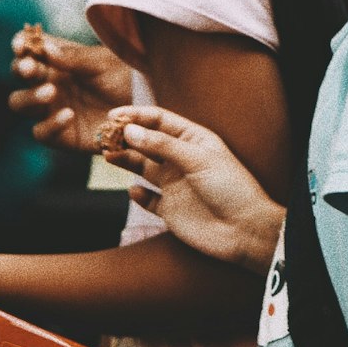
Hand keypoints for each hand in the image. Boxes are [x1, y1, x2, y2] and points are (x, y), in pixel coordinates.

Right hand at [9, 31, 131, 152]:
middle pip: (19, 74)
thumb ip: (74, 58)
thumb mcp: (103, 62)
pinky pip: (41, 132)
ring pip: (19, 102)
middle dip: (21, 69)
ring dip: (29, 96)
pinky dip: (50, 124)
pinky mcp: (61, 135)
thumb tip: (45, 48)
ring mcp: (51, 108)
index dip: (21, 45)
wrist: (146, 104)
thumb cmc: (125, 76)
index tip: (22, 45)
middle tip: (31, 68)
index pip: (29, 49)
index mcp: (56, 59)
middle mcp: (49, 81)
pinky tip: (68, 115)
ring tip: (50, 91)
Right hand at [101, 105, 283, 273]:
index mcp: (192, 139)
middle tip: (102, 135)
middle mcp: (181, 159)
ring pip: (143, 168)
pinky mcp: (170, 209)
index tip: (113, 115)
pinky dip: (139, 195)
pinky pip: (148, 200)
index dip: (136, 116)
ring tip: (108, 155)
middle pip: (147, 142)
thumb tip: (130, 130)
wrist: (245, 230)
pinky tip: (134, 191)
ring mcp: (175, 184)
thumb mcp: (198, 159)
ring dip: (125, 161)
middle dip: (125, 137)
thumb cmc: (230, 188)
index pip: (159, 120)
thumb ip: (163, 145)